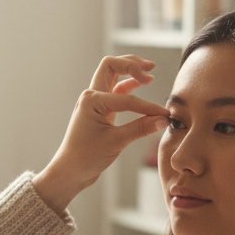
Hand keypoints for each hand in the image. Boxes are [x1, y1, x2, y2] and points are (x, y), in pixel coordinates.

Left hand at [32, 56, 169, 213]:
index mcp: (92, 101)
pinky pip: (116, 90)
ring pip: (113, 75)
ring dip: (130, 70)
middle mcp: (91, 96)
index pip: (127, 98)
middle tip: (150, 68)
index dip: (148, 106)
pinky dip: (129, 86)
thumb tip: (164, 119)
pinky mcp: (99, 109)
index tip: (165, 115)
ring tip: (150, 73)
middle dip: (131, 63)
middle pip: (111, 65)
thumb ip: (141, 128)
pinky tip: (142, 85)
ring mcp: (94, 101)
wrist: (70, 170)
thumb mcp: (116, 142)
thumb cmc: (86, 157)